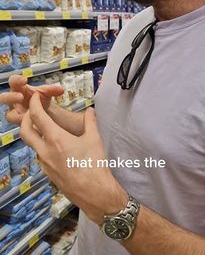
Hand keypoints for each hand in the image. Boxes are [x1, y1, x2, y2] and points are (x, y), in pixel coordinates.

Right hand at [0, 75, 63, 125]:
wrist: (45, 111)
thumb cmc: (41, 99)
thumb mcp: (47, 93)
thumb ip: (52, 90)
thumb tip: (61, 90)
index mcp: (18, 88)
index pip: (12, 81)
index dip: (16, 80)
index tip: (25, 80)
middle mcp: (13, 100)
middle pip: (3, 98)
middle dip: (10, 97)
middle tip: (20, 97)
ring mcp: (14, 112)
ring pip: (9, 114)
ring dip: (16, 114)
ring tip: (25, 113)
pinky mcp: (18, 122)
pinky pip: (17, 124)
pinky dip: (23, 123)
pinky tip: (31, 122)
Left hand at [21, 93, 126, 223]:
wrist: (94, 193)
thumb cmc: (94, 164)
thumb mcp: (94, 139)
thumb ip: (90, 121)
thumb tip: (90, 110)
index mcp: (55, 139)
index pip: (37, 116)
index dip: (34, 104)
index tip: (36, 97)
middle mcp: (45, 151)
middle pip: (24, 131)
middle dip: (26, 118)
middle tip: (34, 111)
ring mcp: (44, 164)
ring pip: (32, 144)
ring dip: (35, 133)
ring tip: (47, 127)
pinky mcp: (48, 173)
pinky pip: (41, 155)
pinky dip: (43, 146)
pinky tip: (57, 146)